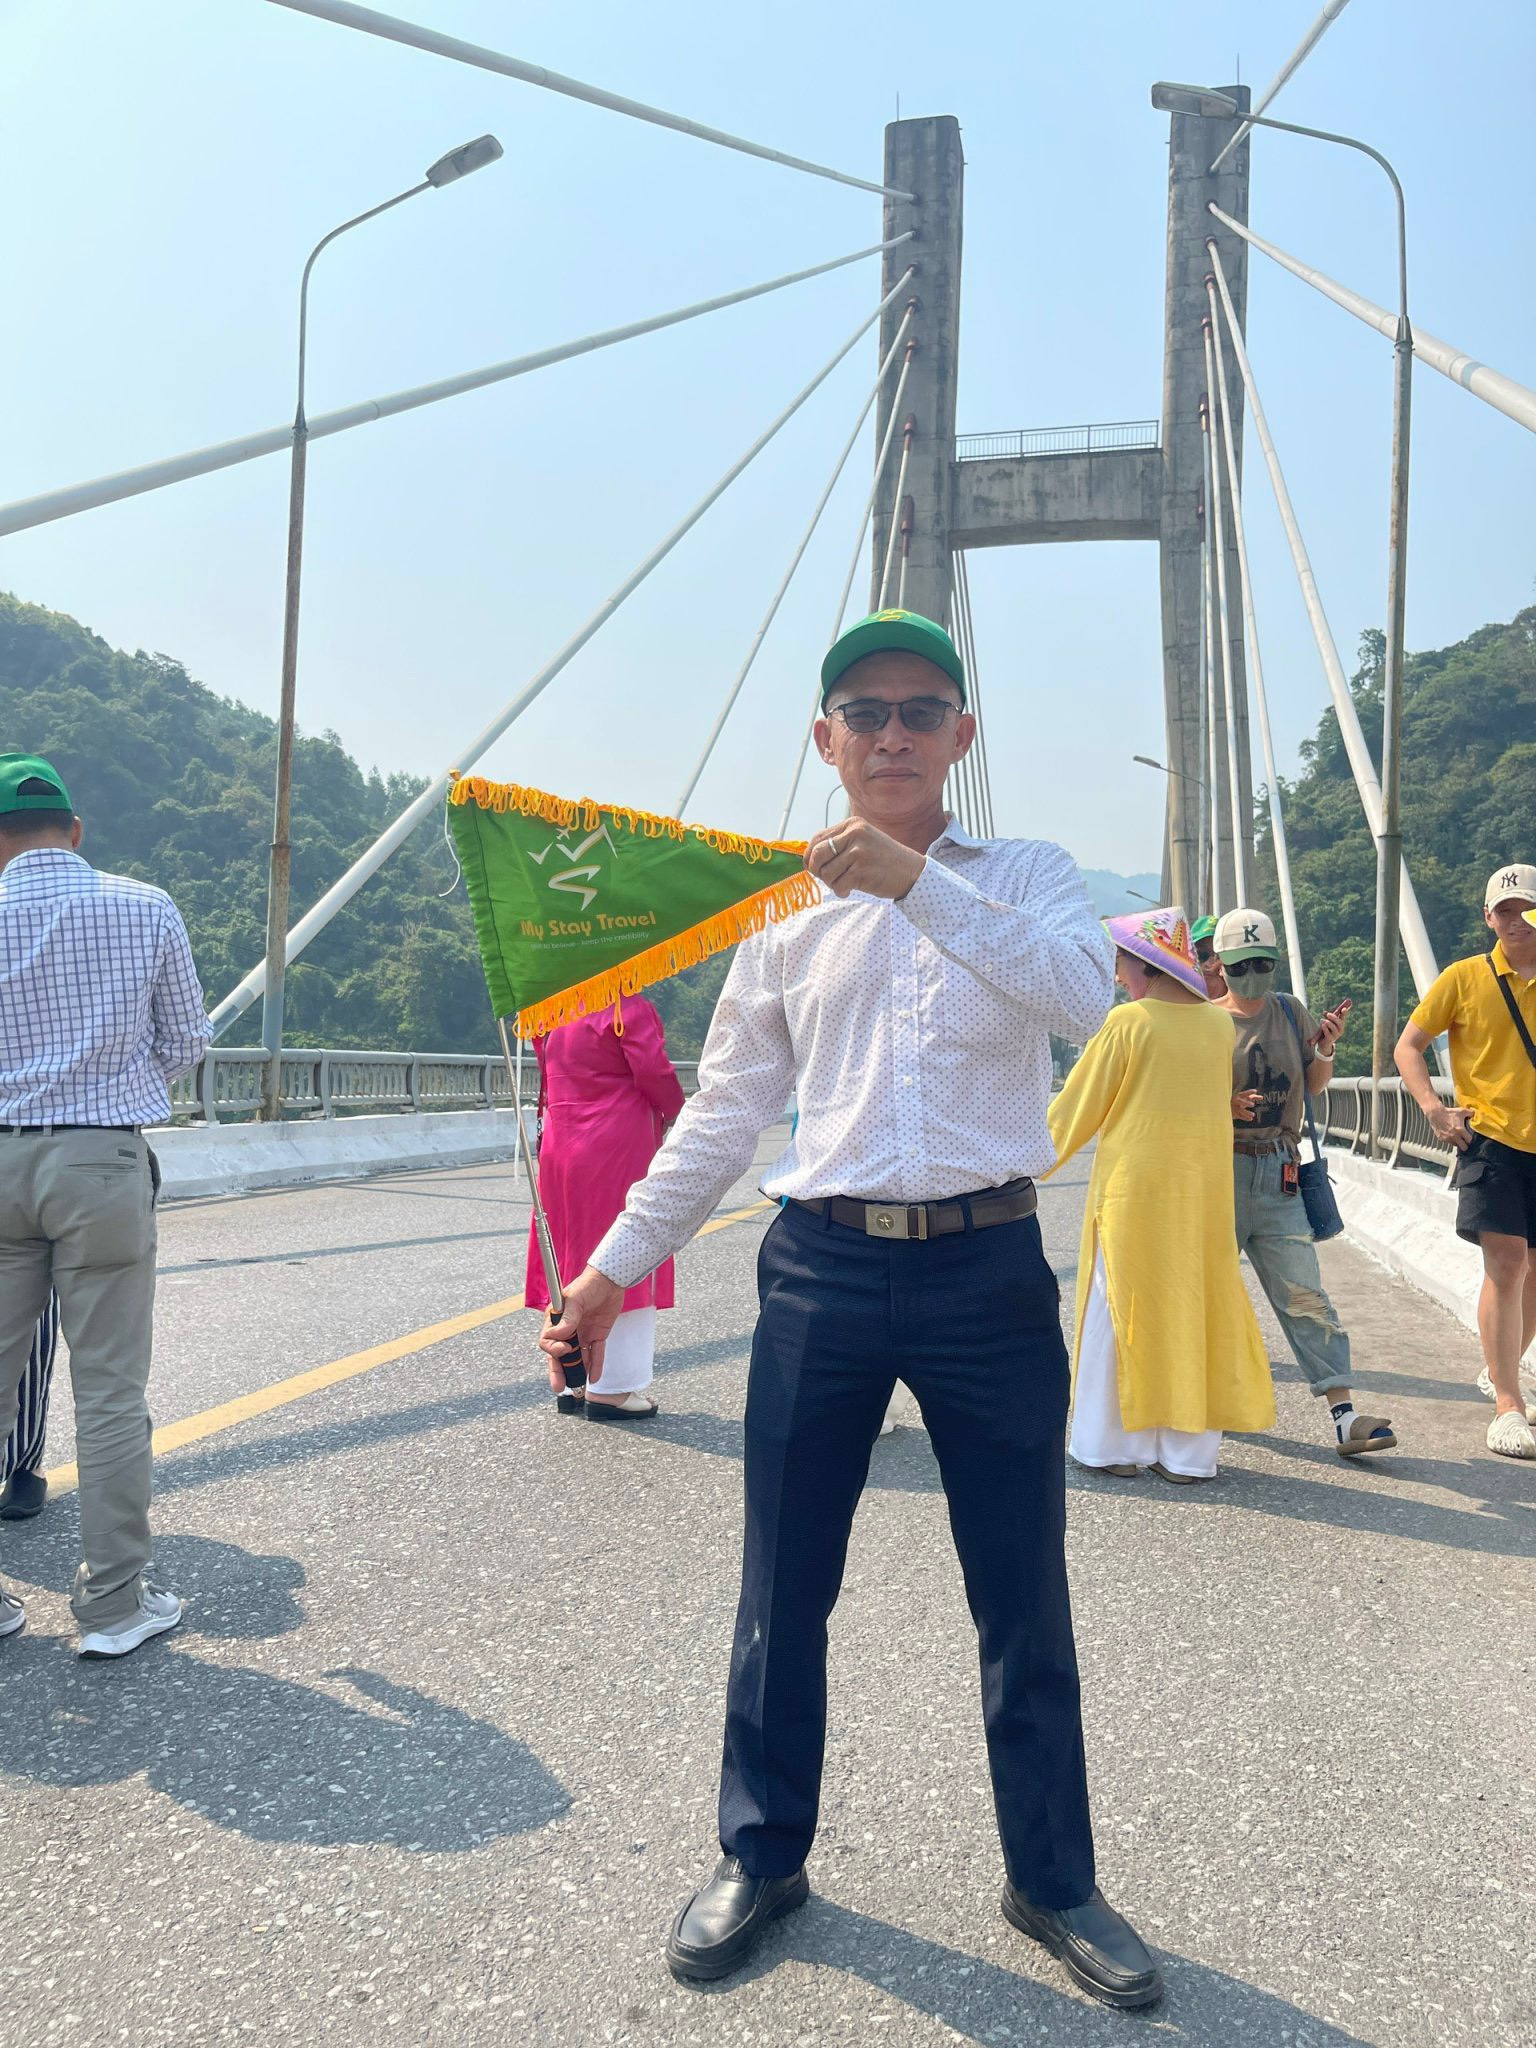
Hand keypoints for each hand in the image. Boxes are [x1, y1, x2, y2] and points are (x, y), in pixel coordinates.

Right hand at [538, 1265, 624, 1388]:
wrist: (611, 1279)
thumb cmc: (588, 1284)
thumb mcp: (576, 1299)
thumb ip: (568, 1318)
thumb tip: (559, 1336)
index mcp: (556, 1320)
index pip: (548, 1342)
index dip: (554, 1349)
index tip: (565, 1349)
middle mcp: (567, 1330)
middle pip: (560, 1356)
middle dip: (559, 1372)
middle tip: (559, 1387)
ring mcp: (583, 1334)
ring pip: (578, 1358)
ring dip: (577, 1372)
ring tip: (578, 1388)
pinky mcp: (598, 1335)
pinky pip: (596, 1354)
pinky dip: (595, 1366)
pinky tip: (594, 1378)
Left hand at [804, 818, 925, 900]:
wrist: (910, 871)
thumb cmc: (882, 860)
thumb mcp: (862, 842)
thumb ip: (839, 844)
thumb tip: (808, 857)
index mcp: (852, 825)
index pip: (817, 839)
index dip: (810, 856)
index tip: (812, 868)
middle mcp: (854, 834)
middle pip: (817, 855)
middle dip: (817, 870)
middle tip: (827, 878)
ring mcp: (858, 851)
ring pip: (826, 873)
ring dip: (832, 883)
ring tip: (845, 883)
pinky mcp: (861, 869)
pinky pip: (838, 885)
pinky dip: (841, 891)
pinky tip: (851, 889)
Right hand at [1231, 1088, 1263, 1123]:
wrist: (1224, 1107)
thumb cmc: (1237, 1101)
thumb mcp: (1242, 1097)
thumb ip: (1251, 1097)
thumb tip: (1260, 1095)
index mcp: (1238, 1096)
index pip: (1244, 1093)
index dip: (1249, 1092)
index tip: (1255, 1091)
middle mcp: (1236, 1102)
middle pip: (1241, 1102)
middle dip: (1246, 1103)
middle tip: (1253, 1105)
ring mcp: (1235, 1108)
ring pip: (1241, 1111)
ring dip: (1247, 1113)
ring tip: (1253, 1115)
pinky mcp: (1235, 1114)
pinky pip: (1240, 1116)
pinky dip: (1245, 1118)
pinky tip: (1250, 1119)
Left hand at [1313, 1006, 1347, 1054]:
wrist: (1324, 1044)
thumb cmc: (1327, 1031)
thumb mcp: (1327, 1023)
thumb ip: (1327, 1018)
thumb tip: (1324, 1012)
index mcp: (1340, 1025)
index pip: (1343, 1018)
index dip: (1344, 1013)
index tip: (1344, 1008)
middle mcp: (1340, 1030)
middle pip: (1339, 1022)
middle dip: (1334, 1018)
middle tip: (1328, 1014)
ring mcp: (1336, 1035)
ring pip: (1333, 1027)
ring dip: (1328, 1023)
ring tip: (1322, 1020)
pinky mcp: (1330, 1039)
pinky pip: (1328, 1032)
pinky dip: (1325, 1028)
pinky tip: (1322, 1025)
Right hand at [1427, 1103, 1474, 1151]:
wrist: (1435, 1114)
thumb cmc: (1449, 1112)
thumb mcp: (1461, 1111)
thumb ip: (1470, 1113)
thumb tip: (1475, 1114)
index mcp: (1460, 1130)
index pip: (1469, 1140)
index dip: (1470, 1138)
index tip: (1468, 1136)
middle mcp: (1454, 1136)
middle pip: (1464, 1147)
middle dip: (1465, 1144)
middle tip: (1464, 1140)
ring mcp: (1447, 1138)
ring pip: (1455, 1145)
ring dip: (1457, 1142)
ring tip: (1456, 1136)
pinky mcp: (1441, 1138)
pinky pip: (1448, 1142)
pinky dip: (1449, 1139)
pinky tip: (1449, 1134)